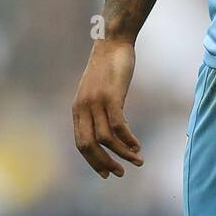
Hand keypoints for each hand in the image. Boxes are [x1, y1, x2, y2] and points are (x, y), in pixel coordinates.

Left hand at [72, 39, 142, 177]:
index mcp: (78, 108)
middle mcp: (83, 107)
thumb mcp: (97, 90)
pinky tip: (137, 145)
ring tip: (137, 160)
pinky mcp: (111, 96)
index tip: (106, 173)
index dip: (93, 162)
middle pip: (89, 146)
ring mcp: (96, 102)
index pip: (81, 143)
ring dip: (122, 154)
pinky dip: (128, 140)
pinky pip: (118, 126)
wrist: (112, 41)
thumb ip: (97, 109)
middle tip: (120, 173)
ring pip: (106, 139)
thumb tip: (108, 131)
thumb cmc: (108, 66)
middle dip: (104, 163)